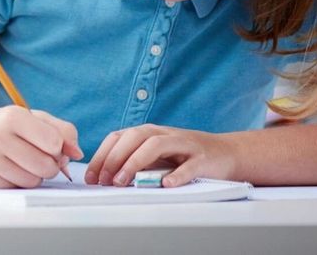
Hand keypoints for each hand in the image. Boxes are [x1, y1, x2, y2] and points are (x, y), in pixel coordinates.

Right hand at [0, 106, 81, 187]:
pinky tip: (6, 169)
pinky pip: (18, 189)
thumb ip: (61, 130)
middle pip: (47, 166)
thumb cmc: (3, 127)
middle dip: (48, 165)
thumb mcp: (31, 118)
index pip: (54, 142)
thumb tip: (77, 153)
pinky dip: (18, 182)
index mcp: (12, 116)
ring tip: (19, 162)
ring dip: (33, 175)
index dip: (57, 147)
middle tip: (35, 155)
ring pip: (34, 182)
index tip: (47, 143)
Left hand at [85, 124, 235, 187]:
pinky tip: (166, 184)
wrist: (225, 152)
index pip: (118, 138)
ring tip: (123, 181)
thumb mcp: (155, 155)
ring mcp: (183, 144)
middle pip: (133, 138)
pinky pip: (188, 165)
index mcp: (147, 132)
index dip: (102, 155)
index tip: (92, 176)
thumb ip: (134, 160)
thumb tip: (105, 175)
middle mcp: (163, 134)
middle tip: (104, 180)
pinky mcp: (202, 159)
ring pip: (155, 145)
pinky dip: (177, 174)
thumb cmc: (183, 155)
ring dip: (135, 162)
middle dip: (114, 158)